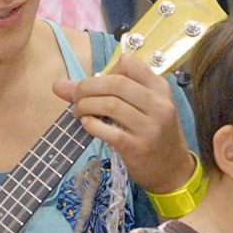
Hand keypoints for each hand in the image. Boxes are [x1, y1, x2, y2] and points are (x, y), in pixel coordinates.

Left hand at [53, 52, 191, 192]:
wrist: (173, 169)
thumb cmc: (153, 132)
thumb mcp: (142, 107)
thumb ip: (108, 90)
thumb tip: (59, 84)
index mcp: (160, 88)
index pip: (130, 64)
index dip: (106, 70)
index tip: (96, 82)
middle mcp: (158, 105)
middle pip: (116, 83)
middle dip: (88, 87)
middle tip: (77, 96)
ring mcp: (150, 128)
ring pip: (111, 105)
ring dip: (86, 106)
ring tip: (79, 112)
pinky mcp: (138, 148)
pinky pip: (109, 132)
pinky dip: (92, 125)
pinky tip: (87, 124)